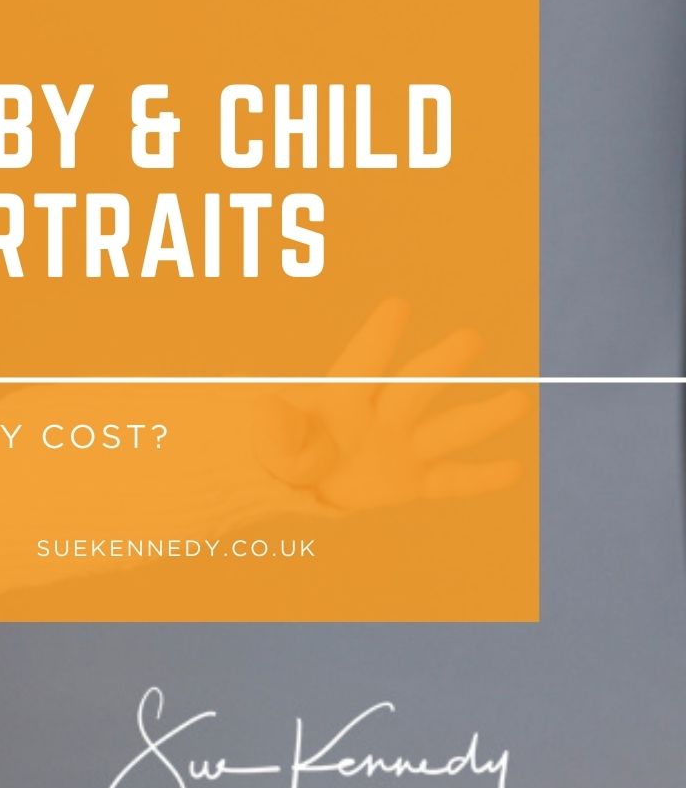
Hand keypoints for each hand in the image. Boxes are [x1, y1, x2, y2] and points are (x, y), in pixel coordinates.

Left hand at [262, 298, 526, 508]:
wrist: (292, 482)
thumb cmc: (276, 449)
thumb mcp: (270, 443)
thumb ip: (276, 430)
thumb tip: (268, 407)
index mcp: (341, 398)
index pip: (363, 363)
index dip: (378, 338)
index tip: (397, 305)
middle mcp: (380, 415)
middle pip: (416, 387)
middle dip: (440, 365)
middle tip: (470, 338)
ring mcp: (400, 445)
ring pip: (447, 430)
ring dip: (482, 417)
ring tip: (519, 401)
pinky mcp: (410, 479)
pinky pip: (450, 480)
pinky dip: (480, 478)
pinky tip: (514, 470)